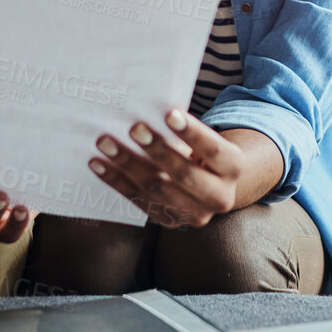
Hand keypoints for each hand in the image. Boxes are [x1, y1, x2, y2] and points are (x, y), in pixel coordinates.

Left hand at [91, 109, 244, 227]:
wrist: (211, 185)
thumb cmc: (201, 150)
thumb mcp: (205, 140)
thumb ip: (183, 130)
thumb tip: (145, 109)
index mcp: (233, 168)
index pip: (213, 149)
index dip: (192, 133)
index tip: (169, 113)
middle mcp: (220, 197)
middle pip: (184, 174)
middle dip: (156, 150)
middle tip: (133, 127)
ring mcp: (195, 215)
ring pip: (157, 190)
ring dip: (127, 164)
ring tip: (105, 143)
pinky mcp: (170, 221)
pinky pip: (139, 200)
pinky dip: (116, 181)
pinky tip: (98, 164)